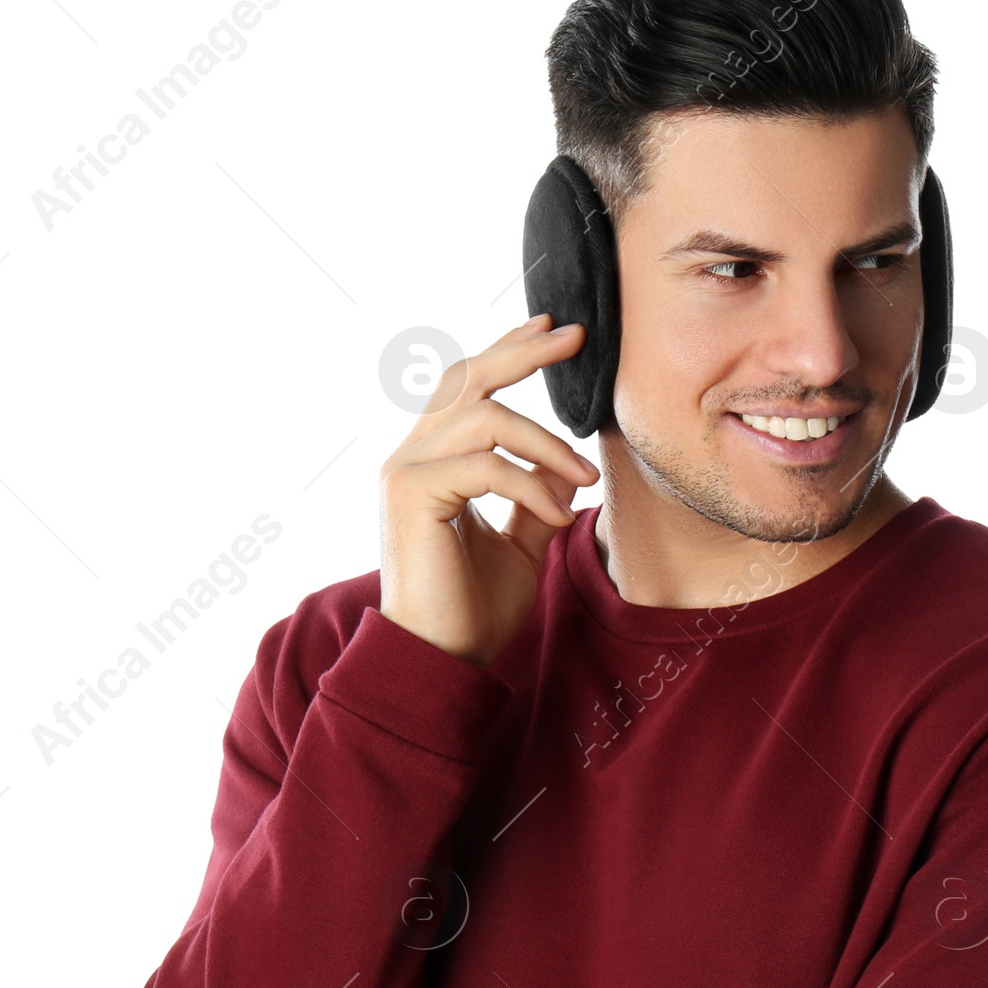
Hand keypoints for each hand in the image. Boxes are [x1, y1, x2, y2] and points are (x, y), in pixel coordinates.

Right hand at [378, 312, 599, 668]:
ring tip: (583, 479)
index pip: (467, 386)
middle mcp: (411, 456)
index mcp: (432, 460)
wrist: (443, 659)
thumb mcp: (520, 544)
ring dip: (546, 443)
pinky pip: (484, 464)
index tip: (551, 329)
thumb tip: (563, 462)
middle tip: (576, 336)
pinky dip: (531, 485)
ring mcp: (405, 472)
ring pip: (483, 416)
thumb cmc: (474, 609)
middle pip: (467, 377)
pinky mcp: (411, 494)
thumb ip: (535, 498)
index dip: (508, 351)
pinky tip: (558, 515)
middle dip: (524, 351)